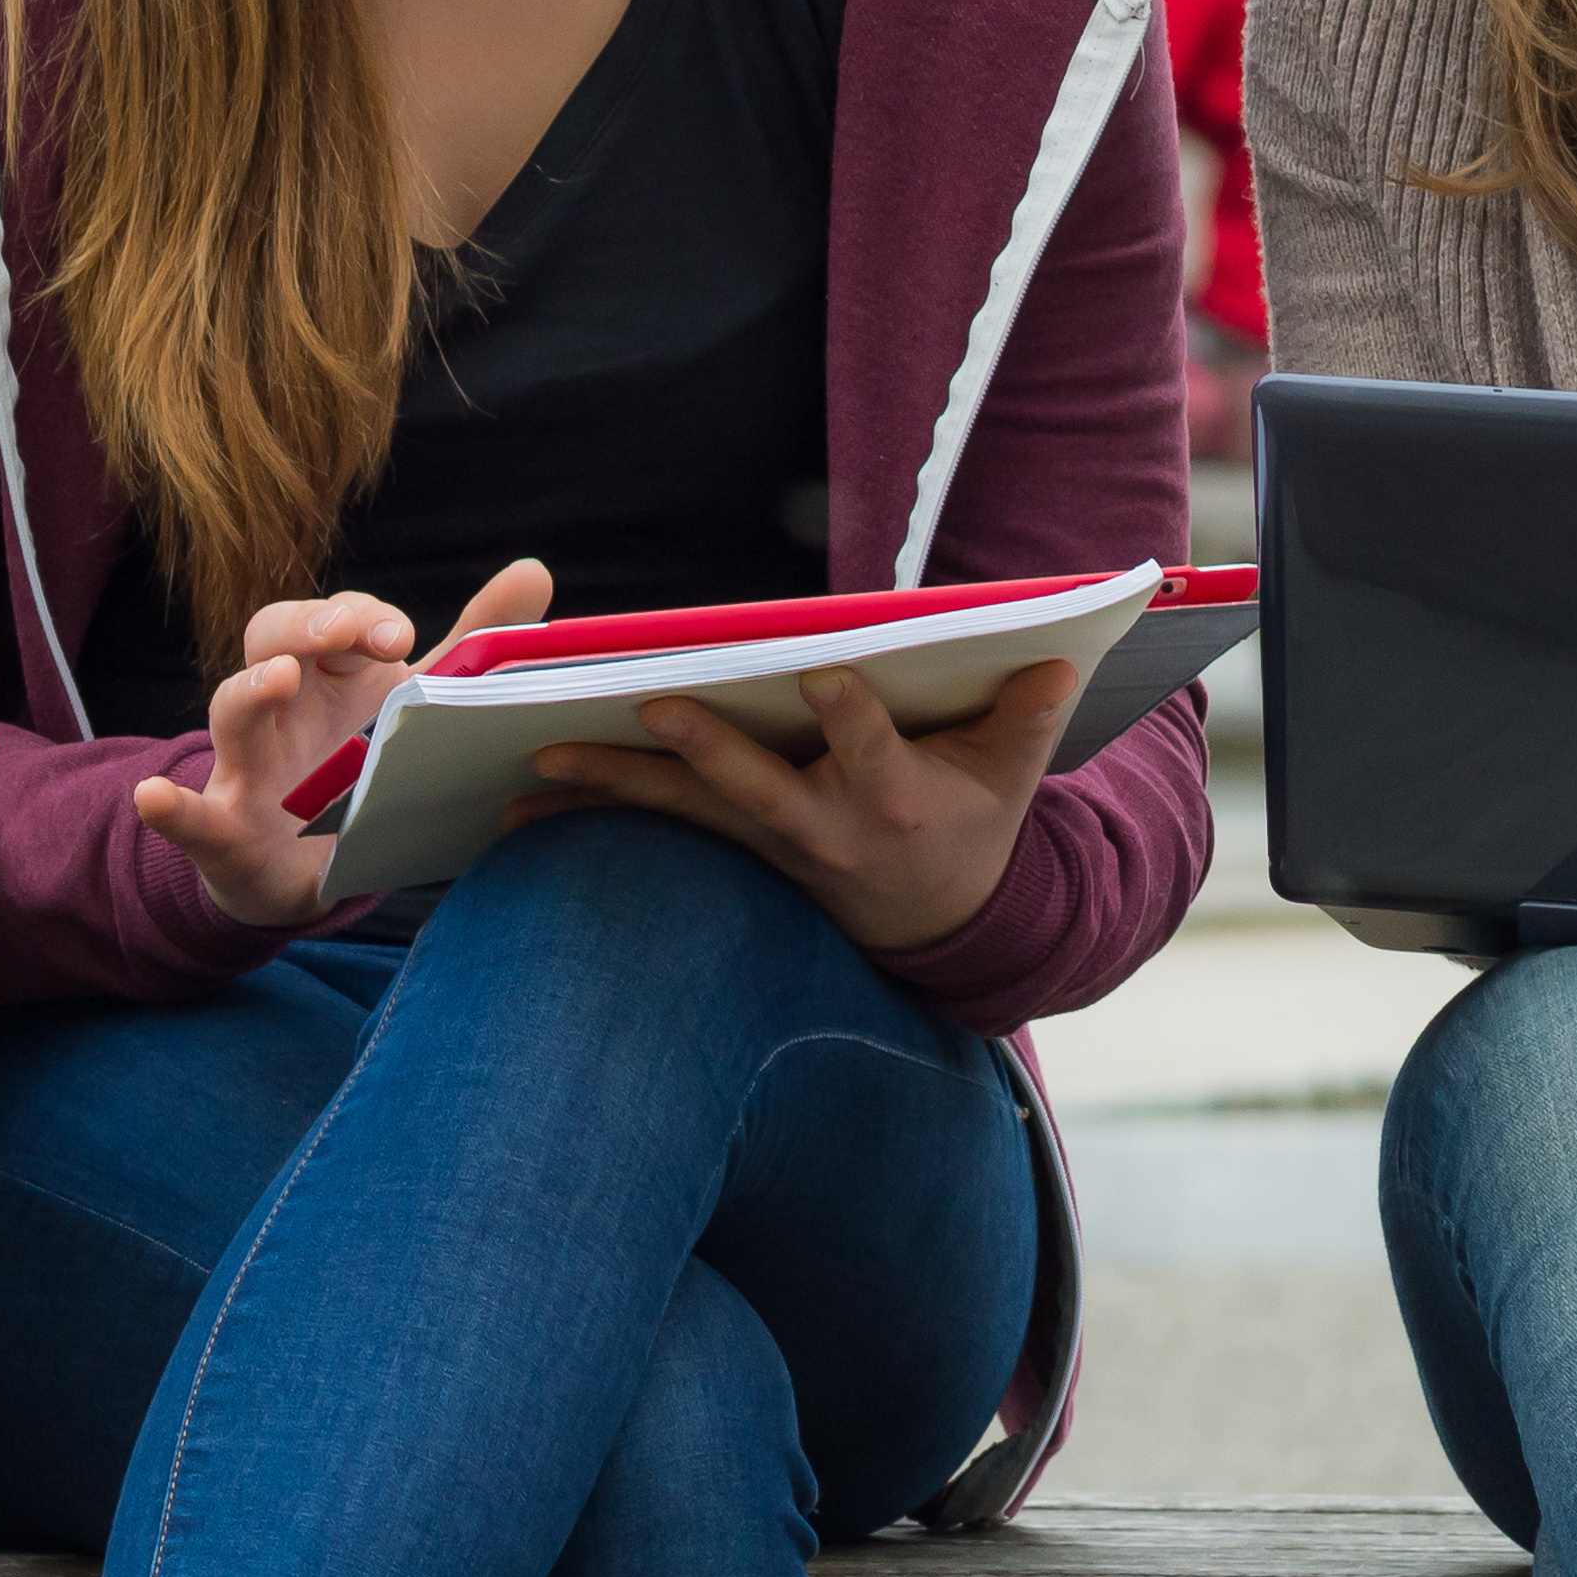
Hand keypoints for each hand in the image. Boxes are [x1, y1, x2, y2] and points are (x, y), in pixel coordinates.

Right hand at [133, 559, 554, 928]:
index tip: (402, 636)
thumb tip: (535, 569)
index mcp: (327, 669)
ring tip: (277, 678)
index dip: (362, 616)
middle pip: (271, 635)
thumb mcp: (415, 707)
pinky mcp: (223, 829)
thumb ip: (473, 644)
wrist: (309, 872)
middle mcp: (280, 702)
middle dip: (309, 625)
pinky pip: (190, 815)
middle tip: (348, 633)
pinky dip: (171, 808)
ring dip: (250, 691)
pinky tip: (156, 799)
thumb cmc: (358, 766)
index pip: (334, 617)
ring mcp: (245, 762)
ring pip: (230, 710)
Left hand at [516, 657, 1078, 953]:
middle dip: (706, 748)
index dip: (849, 713)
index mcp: (894, 796)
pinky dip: (588, 813)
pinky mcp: (729, 846)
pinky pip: (652, 827)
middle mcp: (821, 826)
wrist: (936, 921)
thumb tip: (1062, 654)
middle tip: (656, 706)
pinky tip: (515, 806)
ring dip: (609, 788)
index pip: (871, 746)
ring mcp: (766, 841)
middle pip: (756, 785)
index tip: (824, 673)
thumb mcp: (1013, 771)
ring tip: (535, 763)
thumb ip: (1030, 714)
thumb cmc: (975, 817)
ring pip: (683, 810)